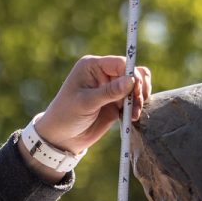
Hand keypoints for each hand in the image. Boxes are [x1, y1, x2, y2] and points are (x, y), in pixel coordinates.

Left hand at [27, 55, 152, 157]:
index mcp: (92, 66)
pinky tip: (132, 117)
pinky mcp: (116, 102)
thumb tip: (132, 80)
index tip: (135, 91)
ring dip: (139, 99)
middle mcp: (103, 74)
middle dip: (138, 88)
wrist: (62, 137)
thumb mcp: (86, 103)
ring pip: (136, 86)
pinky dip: (137, 107)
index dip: (132, 74)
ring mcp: (111, 88)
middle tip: (135, 104)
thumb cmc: (66, 115)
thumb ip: (109, 92)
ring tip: (134, 114)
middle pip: (132, 73)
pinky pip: (133, 100)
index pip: (120, 63)